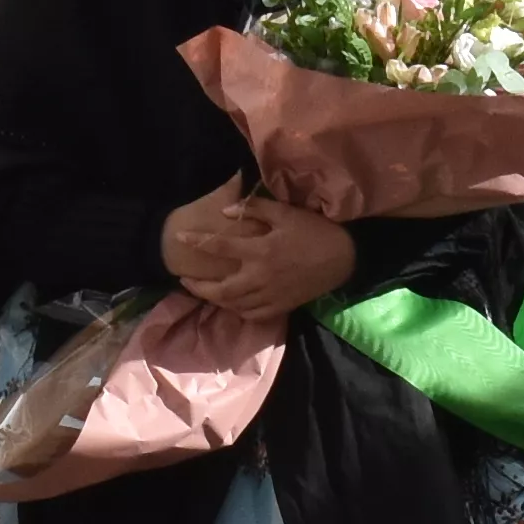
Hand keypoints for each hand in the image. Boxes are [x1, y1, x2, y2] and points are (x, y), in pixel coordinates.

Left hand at [162, 184, 356, 313]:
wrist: (344, 258)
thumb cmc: (315, 231)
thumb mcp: (285, 212)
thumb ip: (254, 208)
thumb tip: (226, 212)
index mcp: (260, 250)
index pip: (219, 247)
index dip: (197, 242)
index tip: (179, 239)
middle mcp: (260, 277)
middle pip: (220, 289)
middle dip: (198, 287)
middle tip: (185, 280)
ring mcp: (270, 295)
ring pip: (234, 305)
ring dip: (214, 299)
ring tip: (204, 292)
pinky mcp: (281, 306)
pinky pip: (252, 315)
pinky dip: (237, 311)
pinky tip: (232, 304)